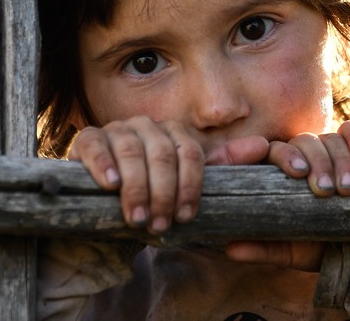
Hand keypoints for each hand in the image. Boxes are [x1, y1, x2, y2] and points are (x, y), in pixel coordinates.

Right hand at [69, 116, 268, 233]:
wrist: (103, 218)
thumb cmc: (152, 202)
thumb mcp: (186, 190)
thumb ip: (222, 166)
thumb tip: (263, 146)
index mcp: (173, 134)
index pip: (190, 152)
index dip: (190, 186)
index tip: (187, 217)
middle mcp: (146, 125)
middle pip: (162, 152)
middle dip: (163, 192)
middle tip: (159, 224)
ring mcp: (115, 129)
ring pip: (132, 149)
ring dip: (137, 187)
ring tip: (137, 219)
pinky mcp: (86, 140)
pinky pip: (96, 145)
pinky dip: (104, 165)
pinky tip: (111, 185)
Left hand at [225, 120, 349, 271]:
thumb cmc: (315, 247)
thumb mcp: (289, 250)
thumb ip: (262, 248)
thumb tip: (231, 248)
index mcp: (280, 176)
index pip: (274, 152)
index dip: (284, 156)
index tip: (297, 172)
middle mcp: (301, 158)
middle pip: (303, 142)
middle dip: (316, 163)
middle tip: (325, 191)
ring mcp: (327, 152)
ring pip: (329, 139)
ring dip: (340, 161)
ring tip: (346, 190)